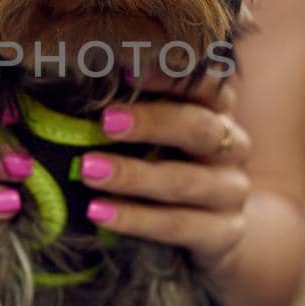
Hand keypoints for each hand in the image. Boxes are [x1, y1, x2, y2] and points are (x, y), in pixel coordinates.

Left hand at [77, 72, 252, 273]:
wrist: (210, 231)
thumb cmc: (168, 166)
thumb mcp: (157, 133)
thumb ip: (131, 108)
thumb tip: (71, 80)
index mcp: (218, 110)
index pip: (206, 83)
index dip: (171, 75)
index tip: (126, 71)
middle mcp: (233, 146)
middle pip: (199, 128)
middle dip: (151, 123)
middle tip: (105, 122)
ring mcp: (232, 192)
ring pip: (185, 181)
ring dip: (134, 175)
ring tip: (88, 170)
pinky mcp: (224, 234)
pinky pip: (178, 226)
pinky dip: (136, 219)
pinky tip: (98, 213)